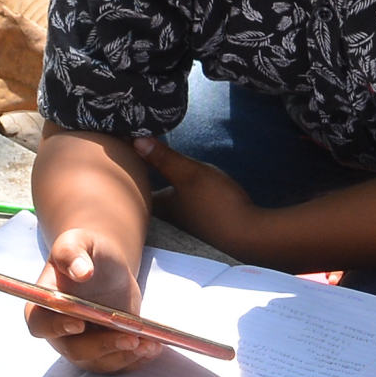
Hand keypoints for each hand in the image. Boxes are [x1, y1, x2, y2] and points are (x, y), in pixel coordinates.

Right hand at [27, 229, 161, 374]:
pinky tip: (152, 346)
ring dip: (124, 356)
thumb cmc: (86, 252)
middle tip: (129, 338)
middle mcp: (60, 333)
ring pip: (100, 362)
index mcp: (45, 307)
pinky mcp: (106, 351)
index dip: (57, 328)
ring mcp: (83, 345)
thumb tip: (81, 271)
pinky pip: (118, 363)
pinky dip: (137, 359)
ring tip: (148, 343)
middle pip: (75, 350)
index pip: (41, 324)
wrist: (106, 265)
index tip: (79, 323)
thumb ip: (71, 253)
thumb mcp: (77, 242)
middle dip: (103, 346)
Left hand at [136, 135, 267, 256]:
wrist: (250, 235)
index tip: (125, 159)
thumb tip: (136, 141)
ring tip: (159, 177)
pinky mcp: (203, 229)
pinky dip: (183, 202)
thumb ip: (164, 157)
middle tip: (138, 167)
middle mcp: (169, 221)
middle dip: (144, 186)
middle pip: (149, 201)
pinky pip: (185, 212)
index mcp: (161, 207)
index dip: (131, 174)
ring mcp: (186, 227)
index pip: (137, 189)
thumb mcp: (190, 173)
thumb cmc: (217, 203)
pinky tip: (190, 196)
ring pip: (168, 207)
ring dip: (164, 194)